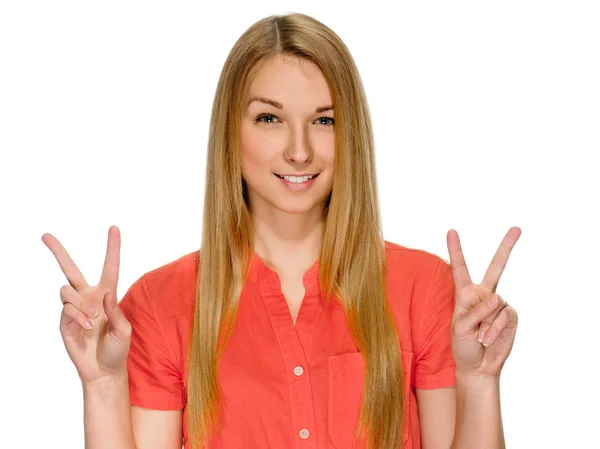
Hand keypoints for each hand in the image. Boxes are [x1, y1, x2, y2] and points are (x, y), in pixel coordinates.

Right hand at [42, 225, 131, 384]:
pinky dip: (76, 316)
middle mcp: (89, 297)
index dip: (112, 247)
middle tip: (45, 236)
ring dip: (80, 305)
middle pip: (70, 269)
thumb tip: (105, 294)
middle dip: (58, 252)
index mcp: (107, 294)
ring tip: (92, 322)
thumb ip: (116, 311)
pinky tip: (86, 327)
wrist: (103, 371)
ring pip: (67, 290)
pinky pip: (66, 309)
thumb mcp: (124, 330)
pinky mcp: (64, 321)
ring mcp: (75, 308)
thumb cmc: (117, 349)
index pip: (110, 266)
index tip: (114, 228)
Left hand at [446, 227, 520, 377]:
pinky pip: (503, 316)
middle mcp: (483, 295)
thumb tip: (496, 298)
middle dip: (506, 247)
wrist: (478, 366)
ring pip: (495, 304)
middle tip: (517, 228)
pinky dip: (494, 330)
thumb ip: (474, 311)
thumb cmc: (462, 345)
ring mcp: (498, 305)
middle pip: (496, 268)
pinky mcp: (510, 316)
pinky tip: (487, 339)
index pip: (460, 268)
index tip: (451, 231)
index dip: (456, 250)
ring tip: (478, 336)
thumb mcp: (459, 327)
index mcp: (464, 293)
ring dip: (484, 324)